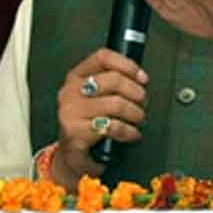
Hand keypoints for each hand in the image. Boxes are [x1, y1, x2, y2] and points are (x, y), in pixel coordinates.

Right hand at [51, 48, 147, 188]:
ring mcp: (71, 111)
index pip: (102, 57)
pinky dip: (129, 131)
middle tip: (142, 103)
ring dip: (135, 113)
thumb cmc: (87, 124)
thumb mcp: (94, 98)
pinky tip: (132, 134)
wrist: (71, 155)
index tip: (141, 77)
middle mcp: (70, 91)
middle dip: (136, 92)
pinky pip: (113, 126)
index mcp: (76, 77)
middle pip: (113, 80)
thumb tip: (140, 78)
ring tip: (138, 119)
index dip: (127, 65)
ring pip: (116, 104)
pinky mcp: (76, 132)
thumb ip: (111, 84)